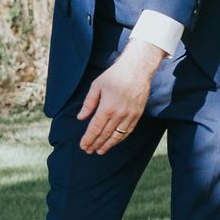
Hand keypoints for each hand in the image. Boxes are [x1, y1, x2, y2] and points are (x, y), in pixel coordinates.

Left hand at [76, 38, 166, 154]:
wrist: (137, 69)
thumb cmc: (114, 75)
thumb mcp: (96, 86)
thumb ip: (88, 103)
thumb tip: (81, 118)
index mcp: (107, 107)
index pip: (95, 128)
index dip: (88, 139)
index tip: (83, 146)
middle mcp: (119, 114)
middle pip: (105, 134)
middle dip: (96, 144)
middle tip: (88, 151)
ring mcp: (130, 115)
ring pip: (117, 135)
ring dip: (108, 144)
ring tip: (100, 151)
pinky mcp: (138, 114)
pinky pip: (128, 130)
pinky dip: (120, 138)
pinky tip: (114, 142)